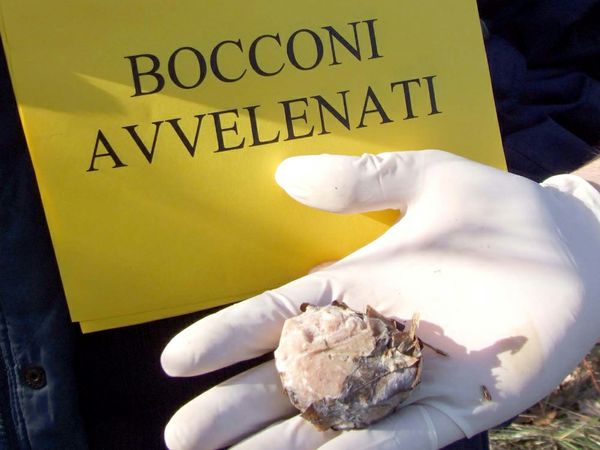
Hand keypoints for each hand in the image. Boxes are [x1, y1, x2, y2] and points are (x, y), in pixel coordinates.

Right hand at [161, 150, 599, 449]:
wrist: (571, 247)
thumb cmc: (497, 209)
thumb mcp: (425, 177)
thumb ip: (362, 179)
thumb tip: (287, 173)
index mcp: (355, 286)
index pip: (278, 315)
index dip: (228, 336)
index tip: (177, 358)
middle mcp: (370, 337)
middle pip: (291, 378)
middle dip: (236, 406)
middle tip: (181, 435)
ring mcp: (410, 375)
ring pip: (335, 419)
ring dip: (283, 443)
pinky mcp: (456, 406)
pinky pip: (403, 440)